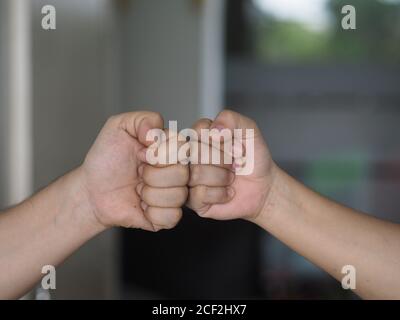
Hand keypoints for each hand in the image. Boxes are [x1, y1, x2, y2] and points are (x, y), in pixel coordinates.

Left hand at [80, 112, 187, 230]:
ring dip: (150, 193)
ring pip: (178, 196)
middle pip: (183, 174)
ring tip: (138, 188)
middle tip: (138, 172)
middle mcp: (177, 171)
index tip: (140, 153)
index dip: (159, 153)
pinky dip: (151, 212)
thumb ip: (143, 119)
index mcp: (172, 149)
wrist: (92, 190)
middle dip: (152, 174)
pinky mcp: (167, 216)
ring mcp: (174, 194)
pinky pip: (171, 216)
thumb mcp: (119, 127)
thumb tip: (159, 133)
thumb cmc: (106, 159)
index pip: (184, 148)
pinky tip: (142, 205)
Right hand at [187, 110, 276, 220]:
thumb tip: (214, 128)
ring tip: (231, 178)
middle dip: (223, 159)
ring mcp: (189, 178)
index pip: (198, 130)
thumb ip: (232, 119)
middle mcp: (190, 157)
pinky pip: (199, 194)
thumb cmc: (253, 159)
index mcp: (199, 137)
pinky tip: (227, 192)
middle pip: (196, 152)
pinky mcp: (193, 200)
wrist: (264, 187)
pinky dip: (221, 193)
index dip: (221, 140)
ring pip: (196, 173)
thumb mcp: (249, 132)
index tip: (234, 146)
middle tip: (234, 165)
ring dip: (223, 177)